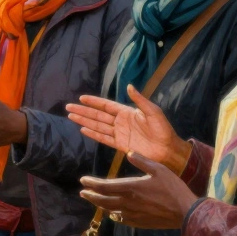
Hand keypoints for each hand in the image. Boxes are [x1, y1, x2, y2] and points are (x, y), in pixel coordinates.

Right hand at [67, 85, 190, 173]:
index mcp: (127, 112)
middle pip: (98, 115)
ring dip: (84, 121)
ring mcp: (119, 133)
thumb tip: (129, 85)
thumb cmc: (163, 129)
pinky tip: (83, 130)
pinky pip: (103, 138)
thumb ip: (139, 100)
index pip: (106, 105)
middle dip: (83, 111)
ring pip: (97, 126)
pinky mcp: (120, 145)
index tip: (81, 98)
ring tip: (71, 117)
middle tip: (68, 107)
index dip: (93, 102)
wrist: (168, 149)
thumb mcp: (153, 111)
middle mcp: (120, 122)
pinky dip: (93, 134)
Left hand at [79, 152, 197, 229]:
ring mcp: (132, 214)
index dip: (91, 183)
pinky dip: (114, 214)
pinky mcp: (139, 223)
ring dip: (100, 205)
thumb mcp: (158, 169)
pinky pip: (121, 219)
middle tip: (82, 192)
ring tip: (94, 200)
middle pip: (102, 200)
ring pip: (110, 210)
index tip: (83, 180)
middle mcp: (127, 202)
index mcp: (130, 188)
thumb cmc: (173, 188)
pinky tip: (113, 213)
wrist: (185, 212)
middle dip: (90, 195)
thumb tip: (128, 153)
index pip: (104, 186)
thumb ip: (141, 161)